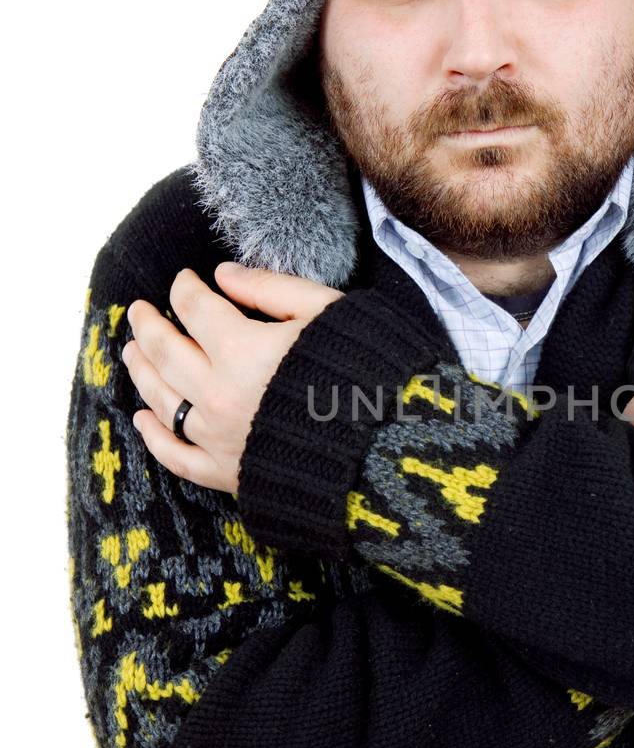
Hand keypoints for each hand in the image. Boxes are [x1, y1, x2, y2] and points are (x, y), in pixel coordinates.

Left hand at [120, 262, 343, 493]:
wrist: (387, 449)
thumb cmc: (366, 372)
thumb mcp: (325, 312)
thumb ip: (271, 289)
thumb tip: (223, 274)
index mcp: (243, 349)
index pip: (196, 308)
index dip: (185, 288)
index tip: (185, 279)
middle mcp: (220, 393)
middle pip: (166, 351)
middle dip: (148, 325)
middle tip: (138, 310)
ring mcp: (219, 437)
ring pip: (161, 399)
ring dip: (141, 371)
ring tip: (131, 351)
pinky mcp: (227, 473)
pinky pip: (177, 456)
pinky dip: (154, 437)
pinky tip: (141, 419)